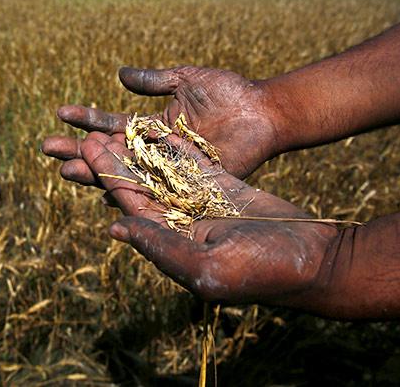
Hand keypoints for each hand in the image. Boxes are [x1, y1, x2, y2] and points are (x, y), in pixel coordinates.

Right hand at [41, 66, 280, 183]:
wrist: (262, 111)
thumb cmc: (228, 93)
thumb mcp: (186, 80)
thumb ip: (154, 81)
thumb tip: (118, 74)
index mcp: (154, 127)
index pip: (112, 125)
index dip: (86, 119)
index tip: (60, 113)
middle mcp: (156, 151)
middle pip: (109, 154)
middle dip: (78, 150)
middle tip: (46, 148)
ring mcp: (169, 170)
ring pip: (125, 174)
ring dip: (95, 172)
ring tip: (66, 169)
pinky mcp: (186, 185)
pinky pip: (154, 192)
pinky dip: (130, 194)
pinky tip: (104, 194)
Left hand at [78, 131, 337, 305]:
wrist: (314, 259)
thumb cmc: (263, 271)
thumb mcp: (207, 265)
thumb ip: (161, 246)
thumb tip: (115, 227)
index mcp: (173, 243)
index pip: (131, 206)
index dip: (107, 178)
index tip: (85, 152)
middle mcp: (182, 223)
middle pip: (140, 187)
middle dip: (115, 162)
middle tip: (88, 135)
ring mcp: (204, 204)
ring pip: (162, 173)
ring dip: (139, 152)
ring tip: (114, 128)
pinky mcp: (226, 188)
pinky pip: (194, 165)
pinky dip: (175, 147)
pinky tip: (155, 130)